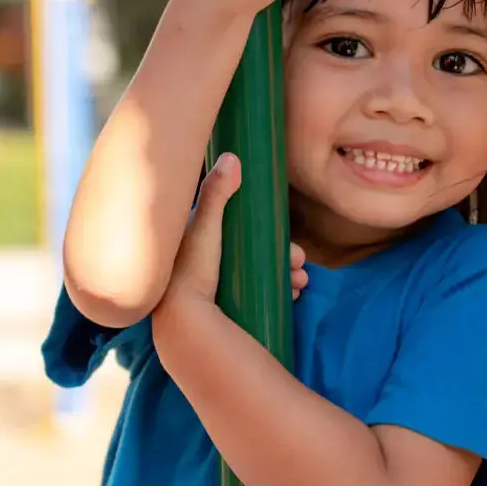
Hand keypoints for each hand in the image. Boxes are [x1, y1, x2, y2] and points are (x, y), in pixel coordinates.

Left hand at [155, 153, 307, 313]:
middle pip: (254, 255)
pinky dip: (279, 294)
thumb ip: (215, 193)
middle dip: (284, 257)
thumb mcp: (205, 228)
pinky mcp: (226, 319)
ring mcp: (217, 296)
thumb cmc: (191, 275)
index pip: (238, 232)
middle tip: (301, 264)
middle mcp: (206, 271)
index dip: (266, 233)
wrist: (185, 329)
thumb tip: (233, 157)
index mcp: (198, 248)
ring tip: (301, 282)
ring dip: (286, 275)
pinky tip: (293, 295)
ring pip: (260, 277)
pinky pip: (259, 300)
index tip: (287, 240)